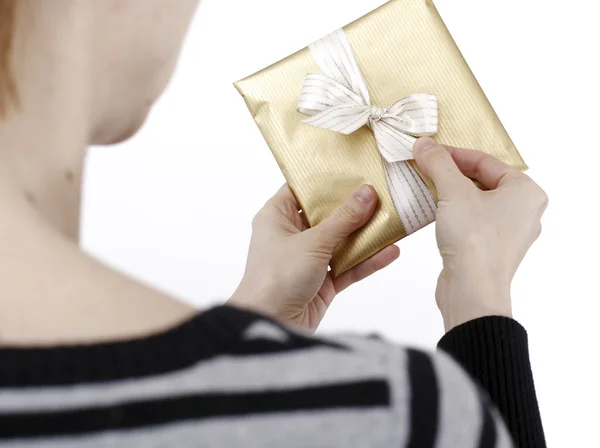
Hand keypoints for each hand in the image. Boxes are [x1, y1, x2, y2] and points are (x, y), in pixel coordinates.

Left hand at [228, 184, 399, 330]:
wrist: (269, 325)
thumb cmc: (276, 277)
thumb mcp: (312, 242)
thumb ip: (343, 219)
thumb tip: (367, 192)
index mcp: (277, 216)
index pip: (302, 189)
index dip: (326, 179)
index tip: (353, 167)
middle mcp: (292, 235)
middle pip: (328, 214)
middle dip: (354, 206)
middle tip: (383, 189)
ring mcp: (308, 259)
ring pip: (342, 241)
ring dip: (366, 234)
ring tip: (394, 218)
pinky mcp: (323, 282)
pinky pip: (348, 266)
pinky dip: (368, 260)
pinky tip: (391, 251)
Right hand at [413, 137, 547, 330]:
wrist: (472, 291)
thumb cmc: (474, 240)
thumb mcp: (453, 192)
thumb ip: (439, 163)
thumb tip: (424, 144)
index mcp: (526, 192)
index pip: (486, 161)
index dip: (454, 154)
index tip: (428, 151)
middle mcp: (523, 212)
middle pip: (482, 180)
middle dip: (451, 173)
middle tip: (425, 167)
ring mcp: (508, 233)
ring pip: (476, 202)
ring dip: (450, 193)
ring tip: (426, 186)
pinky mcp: (491, 250)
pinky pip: (472, 222)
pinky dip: (453, 213)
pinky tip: (433, 212)